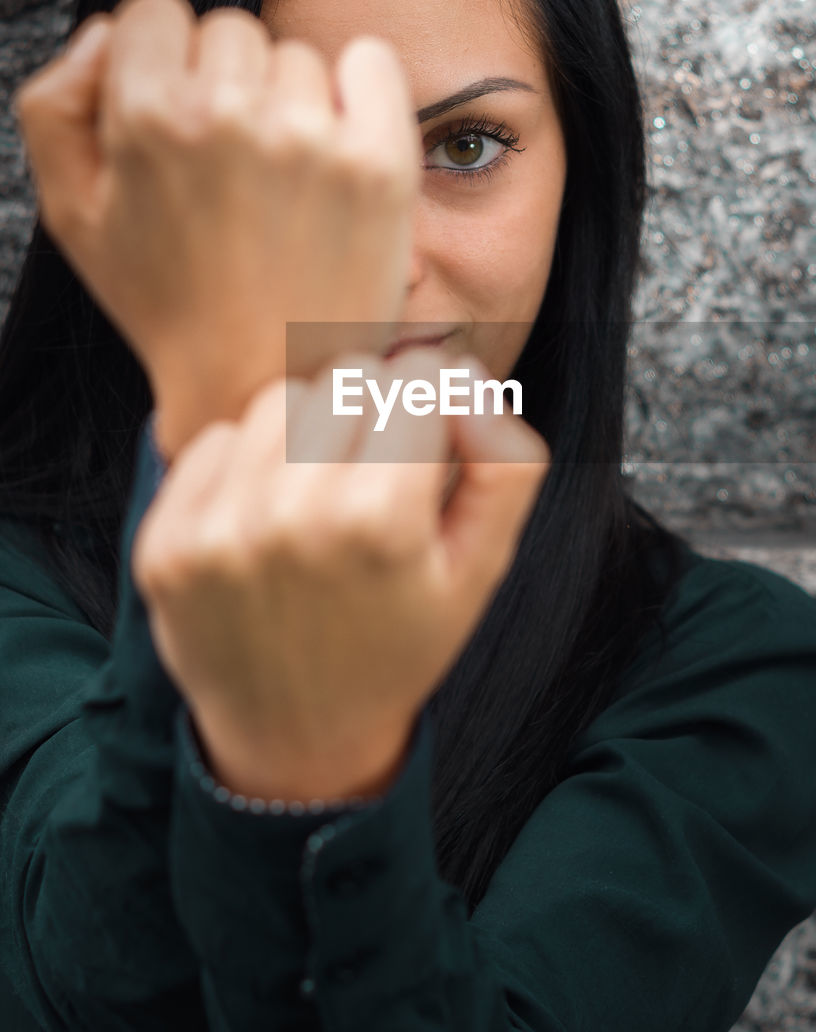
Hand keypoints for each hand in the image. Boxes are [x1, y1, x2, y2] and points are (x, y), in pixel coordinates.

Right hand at [12, 0, 421, 461]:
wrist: (262, 381)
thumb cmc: (168, 302)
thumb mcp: (72, 215)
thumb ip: (56, 106)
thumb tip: (108, 33)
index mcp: (147, 119)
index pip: (152, 13)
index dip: (159, 64)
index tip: (177, 120)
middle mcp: (230, 116)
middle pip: (227, 30)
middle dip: (223, 84)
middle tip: (230, 169)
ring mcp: (312, 137)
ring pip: (295, 55)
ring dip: (287, 101)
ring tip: (279, 183)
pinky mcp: (379, 161)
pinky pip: (371, 62)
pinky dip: (359, 85)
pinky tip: (337, 142)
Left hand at [130, 349, 550, 802]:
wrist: (300, 737)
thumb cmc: (401, 643)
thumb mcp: (480, 569)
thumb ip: (505, 465)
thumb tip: (464, 377)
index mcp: (381, 523)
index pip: (416, 377)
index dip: (433, 406)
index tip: (426, 446)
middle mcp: (290, 518)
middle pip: (345, 379)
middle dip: (371, 413)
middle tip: (375, 476)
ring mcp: (218, 531)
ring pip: (278, 401)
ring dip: (306, 431)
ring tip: (320, 494)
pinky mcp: (166, 543)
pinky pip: (214, 440)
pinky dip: (245, 463)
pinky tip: (265, 518)